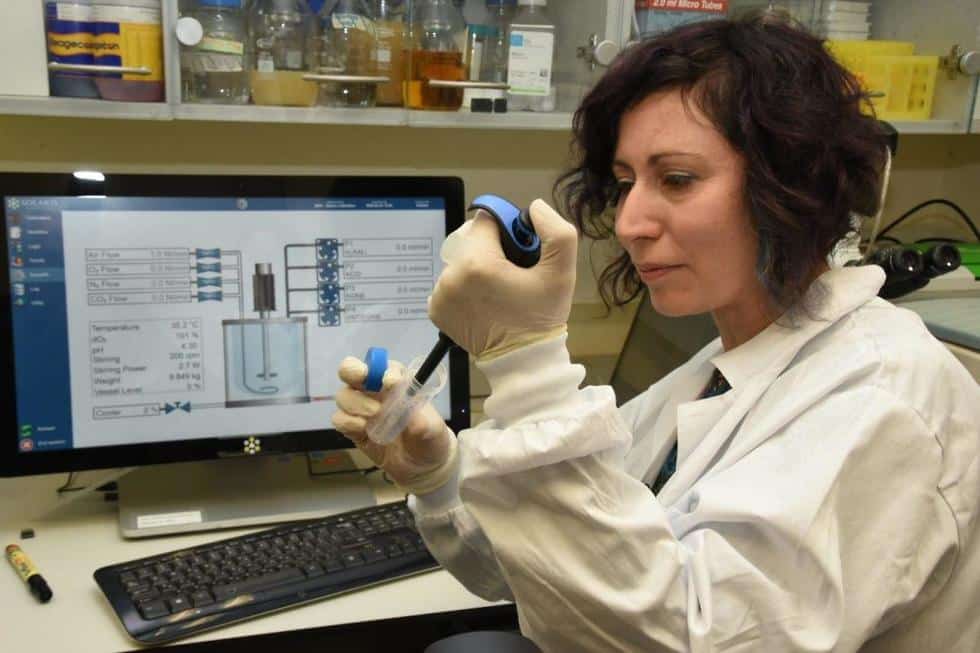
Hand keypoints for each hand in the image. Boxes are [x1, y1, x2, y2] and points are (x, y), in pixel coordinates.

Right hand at [331, 357, 456, 493]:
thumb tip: (412, 418)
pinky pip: (339, 419)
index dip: (382, 370)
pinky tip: (363, 430)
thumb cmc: (429, 439)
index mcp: (396, 381)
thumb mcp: (433, 430)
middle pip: (351, 370)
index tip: (392, 383)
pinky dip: (348, 422)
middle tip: (364, 383)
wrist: (421, 467)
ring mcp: (361, 409)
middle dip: (353, 371)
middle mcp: (375, 391)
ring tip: (375, 416)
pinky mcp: (353, 429)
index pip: (382, 365)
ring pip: (343, 395)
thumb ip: (423, 422)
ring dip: (356, 403)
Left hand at [428, 198, 576, 359]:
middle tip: (511, 274)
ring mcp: (440, 295)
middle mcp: (451, 277)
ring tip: (498, 290)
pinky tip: (483, 301)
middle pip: (470, 241)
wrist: (523, 362)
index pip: (485, 221)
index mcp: (478, 264)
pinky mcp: (436, 309)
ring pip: (460, 261)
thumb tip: (534, 208)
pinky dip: (464, 287)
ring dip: (476, 268)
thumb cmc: (541, 318)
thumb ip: (556, 232)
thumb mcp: (562, 272)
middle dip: (491, 250)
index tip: (519, 252)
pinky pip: (450, 282)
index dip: (506, 231)